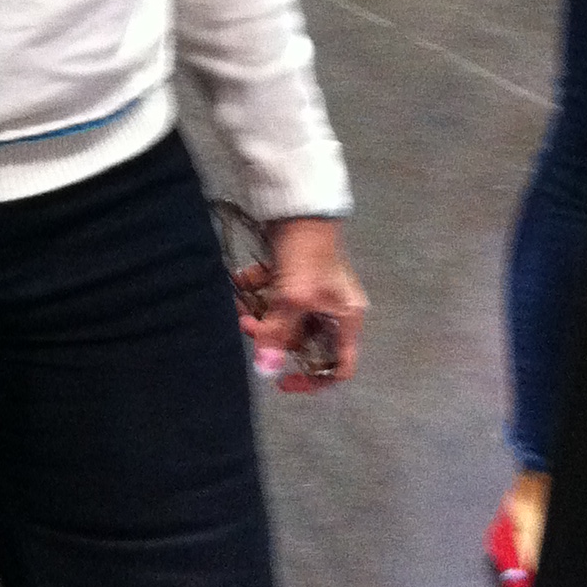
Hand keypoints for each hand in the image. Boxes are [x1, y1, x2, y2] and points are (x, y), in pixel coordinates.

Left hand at [237, 217, 366, 392]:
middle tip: (248, 325)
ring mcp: (313, 293)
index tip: (284, 380)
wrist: (298, 205)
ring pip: (283, 318)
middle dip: (273, 337)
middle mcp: (333, 310)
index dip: (313, 380)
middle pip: (302, 341)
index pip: (338, 367)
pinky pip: (275, 296)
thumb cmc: (307, 255)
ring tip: (240, 302)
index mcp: (346, 319)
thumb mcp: (293, 298)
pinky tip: (243, 279)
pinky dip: (259, 290)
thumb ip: (278, 334)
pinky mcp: (294, 278)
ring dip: (260, 313)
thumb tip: (265, 371)